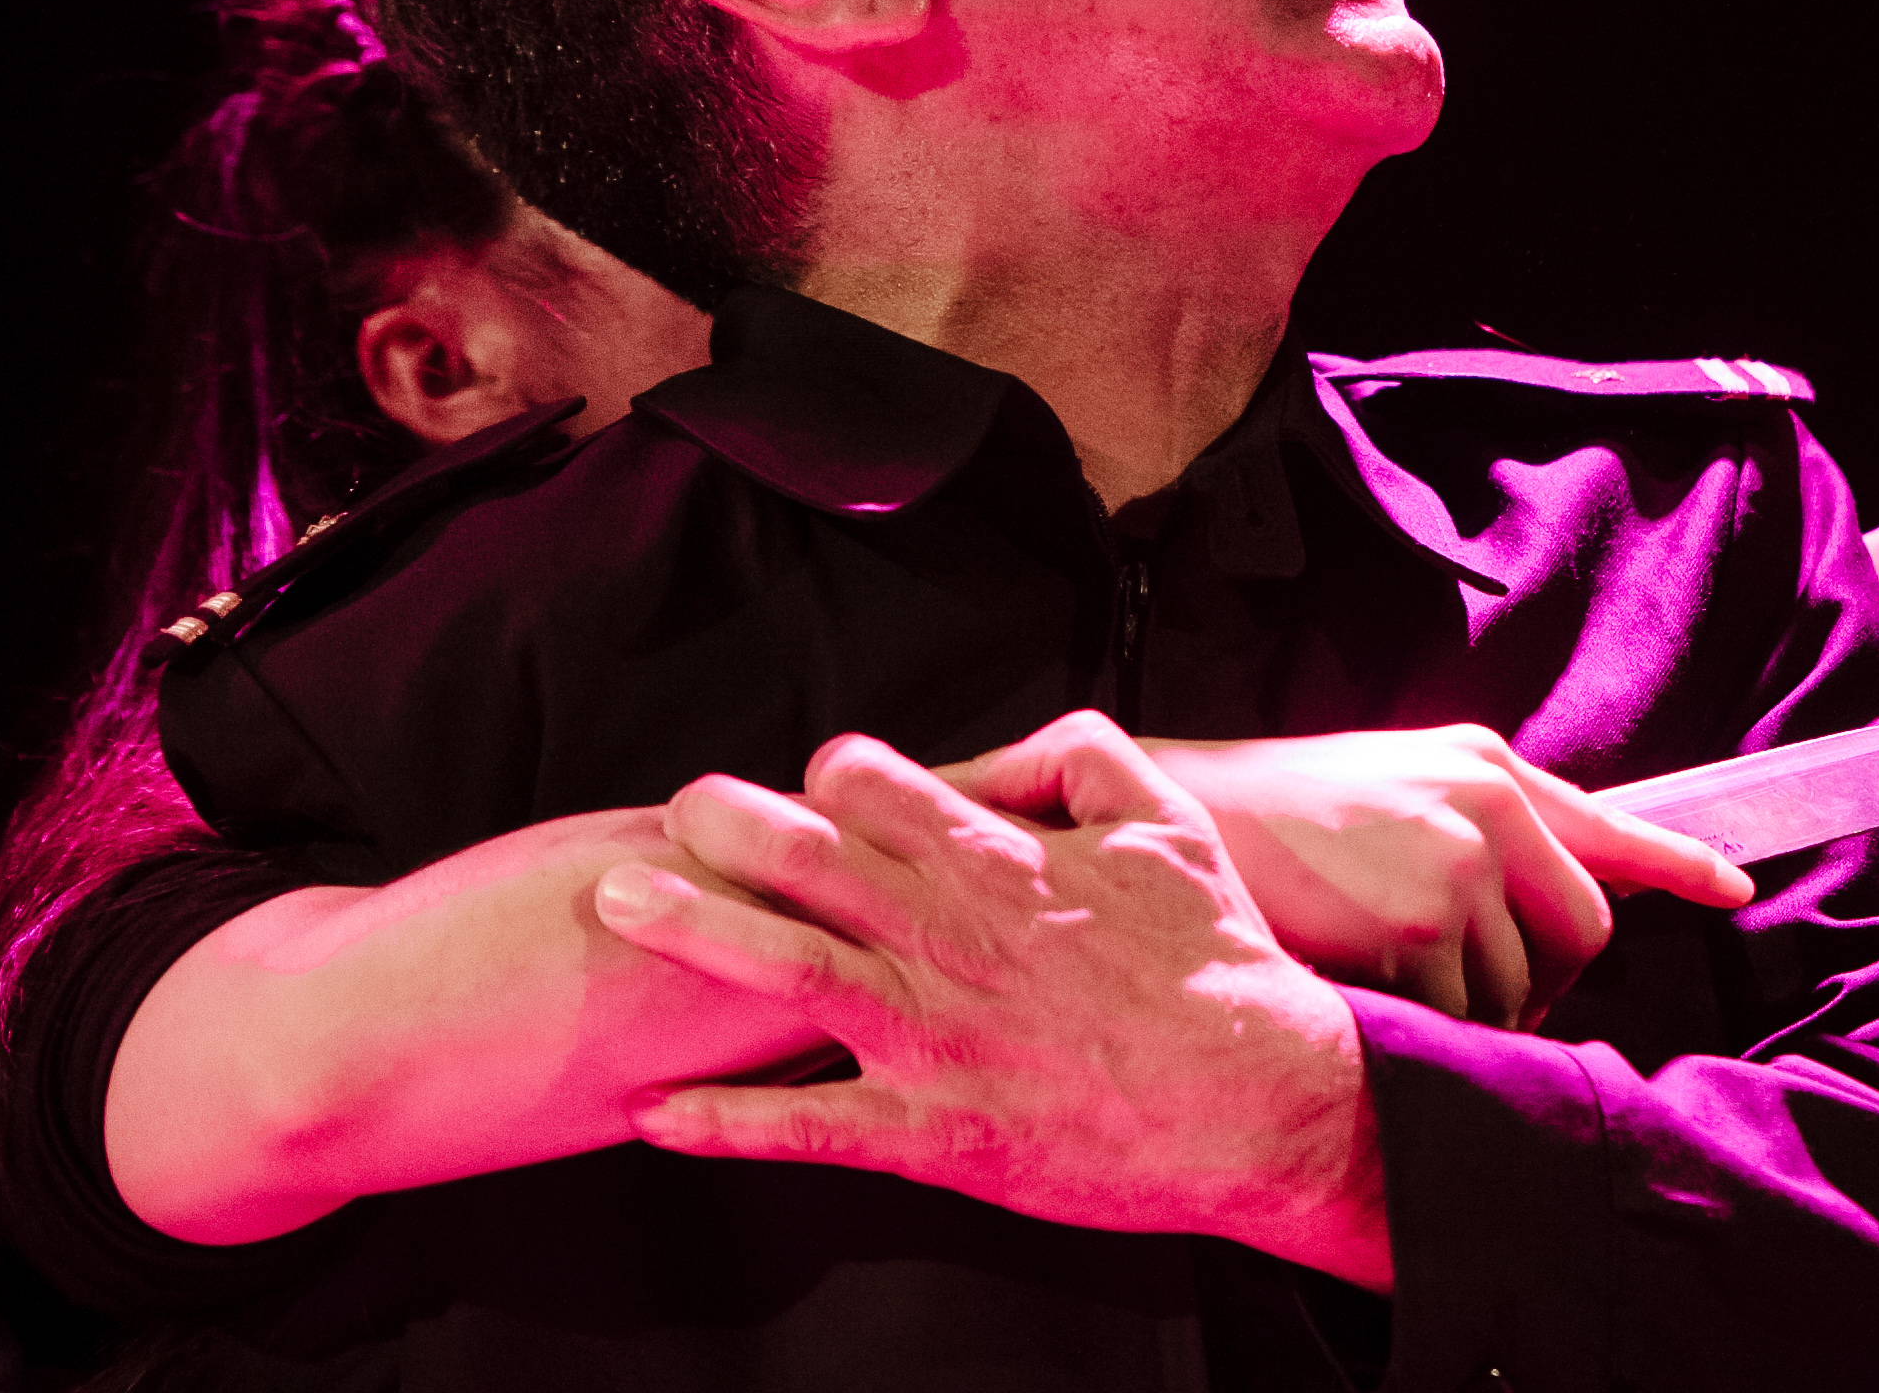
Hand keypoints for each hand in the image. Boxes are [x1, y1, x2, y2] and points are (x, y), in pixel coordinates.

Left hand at [594, 712, 1391, 1288]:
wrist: (1260, 1100)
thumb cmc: (1215, 960)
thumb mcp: (1167, 820)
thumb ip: (1080, 757)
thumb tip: (1008, 744)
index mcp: (1000, 858)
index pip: (874, 782)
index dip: (829, 771)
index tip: (809, 780)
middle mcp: (950, 937)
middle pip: (807, 860)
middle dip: (723, 824)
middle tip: (669, 810)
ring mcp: (934, 1038)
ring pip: (786, 973)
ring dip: (693, 935)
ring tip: (618, 903)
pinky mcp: (936, 1133)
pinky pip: (808, 1127)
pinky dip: (725, 1123)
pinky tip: (654, 1114)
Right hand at [1011, 726, 1750, 1030]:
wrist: (1185, 815)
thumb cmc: (1280, 812)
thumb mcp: (1392, 781)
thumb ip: (1478, 821)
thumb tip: (1544, 889)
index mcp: (1484, 764)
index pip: (1608, 824)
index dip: (1680, 864)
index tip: (1735, 889)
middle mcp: (1487, 803)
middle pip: (1585, 932)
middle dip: (1539, 972)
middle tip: (1458, 968)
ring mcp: (1458, 862)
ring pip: (1523, 989)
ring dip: (1469, 1003)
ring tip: (1381, 953)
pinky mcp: (1421, 926)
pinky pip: (1465, 1020)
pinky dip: (1422, 1023)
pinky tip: (1362, 977)